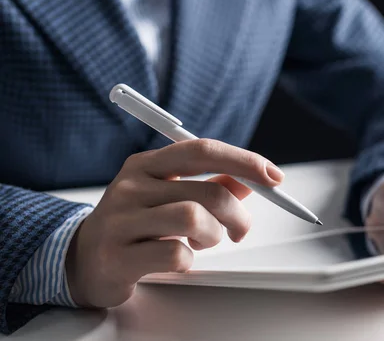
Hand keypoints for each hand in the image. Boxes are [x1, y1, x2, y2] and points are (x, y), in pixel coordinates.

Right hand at [65, 139, 284, 307]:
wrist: (83, 259)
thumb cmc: (136, 222)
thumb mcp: (168, 194)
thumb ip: (210, 184)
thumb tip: (253, 180)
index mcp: (147, 164)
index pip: (202, 150)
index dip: (243, 161)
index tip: (273, 177)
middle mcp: (131, 186)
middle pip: (206, 190)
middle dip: (237, 213)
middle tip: (241, 229)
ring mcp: (121, 220)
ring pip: (193, 218)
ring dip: (213, 235)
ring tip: (204, 241)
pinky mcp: (117, 256)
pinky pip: (175, 255)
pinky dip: (190, 259)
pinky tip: (179, 259)